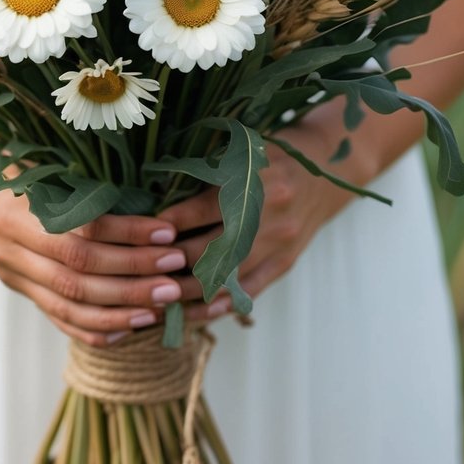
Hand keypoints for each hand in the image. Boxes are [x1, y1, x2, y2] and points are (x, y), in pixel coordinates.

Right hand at [0, 191, 188, 346]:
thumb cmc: (32, 173)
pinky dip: (98, 328)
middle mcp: (9, 249)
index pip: (81, 231)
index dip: (128, 234)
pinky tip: (132, 327)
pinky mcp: (24, 295)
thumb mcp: (52, 170)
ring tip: (162, 305)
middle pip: (77, 273)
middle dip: (131, 277)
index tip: (168, 234)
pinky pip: (62, 321)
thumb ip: (87, 188)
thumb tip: (153, 197)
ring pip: (71, 305)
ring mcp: (13, 277)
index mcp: (18, 211)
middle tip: (174, 279)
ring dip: (121, 309)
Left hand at [157, 117, 369, 322]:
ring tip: (155, 297)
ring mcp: (280, 242)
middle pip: (211, 247)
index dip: (169, 223)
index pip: (203, 207)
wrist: (325, 168)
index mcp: (255, 180)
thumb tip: (157, 191)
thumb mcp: (244, 151)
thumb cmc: (271, 155)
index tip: (140, 233)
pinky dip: (217, 305)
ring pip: (226, 276)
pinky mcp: (285, 262)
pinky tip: (190, 312)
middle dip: (171, 261)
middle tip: (138, 269)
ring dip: (188, 291)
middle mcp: (269, 214)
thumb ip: (207, 169)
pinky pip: (248, 291)